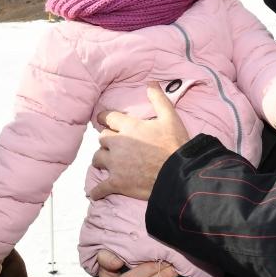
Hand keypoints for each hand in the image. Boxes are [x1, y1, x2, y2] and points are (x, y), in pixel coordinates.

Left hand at [90, 82, 189, 200]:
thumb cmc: (175, 144)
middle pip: (102, 139)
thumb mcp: (170, 117)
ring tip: (108, 162)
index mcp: (129, 127)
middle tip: (115, 143)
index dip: (107, 118)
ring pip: (97, 159)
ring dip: (102, 160)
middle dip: (108, 140)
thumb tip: (151, 83)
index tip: (106, 119)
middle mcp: (118, 144)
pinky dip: (97, 191)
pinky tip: (95, 193)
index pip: (108, 118)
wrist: (179, 173)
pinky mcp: (117, 183)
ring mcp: (116, 165)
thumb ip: (158, 99)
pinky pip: (100, 188)